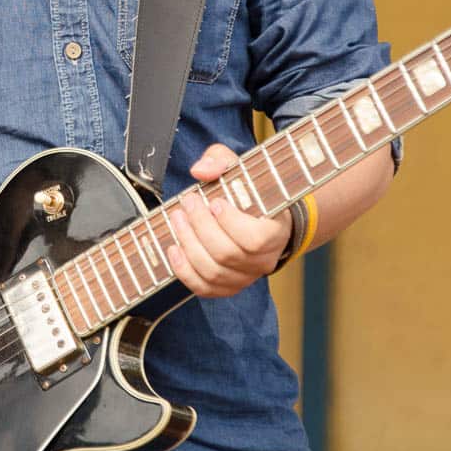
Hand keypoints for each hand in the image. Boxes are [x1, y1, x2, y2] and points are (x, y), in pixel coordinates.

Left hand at [168, 143, 292, 297]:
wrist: (257, 218)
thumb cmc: (247, 192)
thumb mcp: (238, 167)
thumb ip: (220, 161)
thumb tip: (200, 171)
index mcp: (276, 232)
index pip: (255, 239)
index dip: (230, 222)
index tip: (214, 201)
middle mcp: (264, 260)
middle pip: (227, 254)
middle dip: (200, 226)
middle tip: (186, 203)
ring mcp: (246, 277)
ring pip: (214, 273)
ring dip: (188, 245)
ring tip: (177, 220)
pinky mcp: (228, 287)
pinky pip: (205, 288)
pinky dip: (184, 271)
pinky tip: (174, 248)